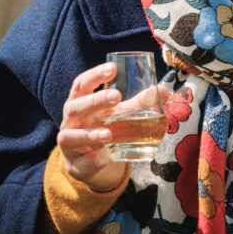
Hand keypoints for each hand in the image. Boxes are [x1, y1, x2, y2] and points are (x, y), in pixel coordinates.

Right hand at [56, 62, 127, 190]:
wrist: (95, 165)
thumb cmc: (104, 130)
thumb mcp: (120, 115)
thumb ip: (139, 103)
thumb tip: (163, 90)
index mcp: (80, 104)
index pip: (81, 85)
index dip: (94, 75)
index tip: (113, 68)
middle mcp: (71, 122)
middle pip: (74, 107)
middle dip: (94, 101)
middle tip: (116, 96)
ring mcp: (69, 144)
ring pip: (70, 136)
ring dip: (90, 134)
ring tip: (108, 134)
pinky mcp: (75, 165)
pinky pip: (84, 162)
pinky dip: (96, 159)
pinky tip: (107, 156)